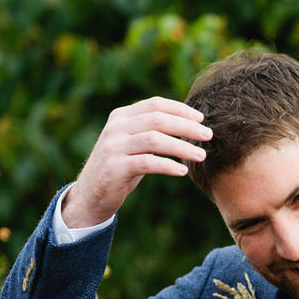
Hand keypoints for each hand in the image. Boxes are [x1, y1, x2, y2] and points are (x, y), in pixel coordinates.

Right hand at [59, 98, 212, 228]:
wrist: (91, 194)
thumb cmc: (120, 168)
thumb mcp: (133, 144)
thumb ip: (151, 131)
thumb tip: (188, 124)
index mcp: (121, 116)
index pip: (155, 105)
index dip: (180, 110)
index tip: (201, 119)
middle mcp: (116, 128)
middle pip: (158, 120)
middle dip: (186, 126)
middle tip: (208, 135)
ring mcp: (114, 147)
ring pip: (155, 140)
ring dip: (182, 147)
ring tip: (201, 155)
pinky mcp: (115, 168)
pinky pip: (148, 163)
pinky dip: (168, 165)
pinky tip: (183, 170)